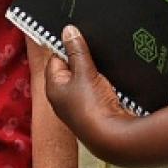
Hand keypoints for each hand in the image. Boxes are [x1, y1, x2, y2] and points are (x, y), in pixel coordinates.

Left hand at [42, 27, 137, 155]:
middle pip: (72, 68)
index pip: (55, 59)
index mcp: (54, 87)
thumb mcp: (84, 72)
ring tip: (105, 62)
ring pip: (87, 78)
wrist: (113, 137)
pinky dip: (105, 81)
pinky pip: (99, 88)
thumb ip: (76, 50)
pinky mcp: (97, 109)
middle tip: (94, 47)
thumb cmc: (92, 107)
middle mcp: (64, 97)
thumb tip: (68, 30)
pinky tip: (113, 76)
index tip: (78, 34)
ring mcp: (81, 104)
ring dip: (96, 70)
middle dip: (83, 57)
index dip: (66, 46)